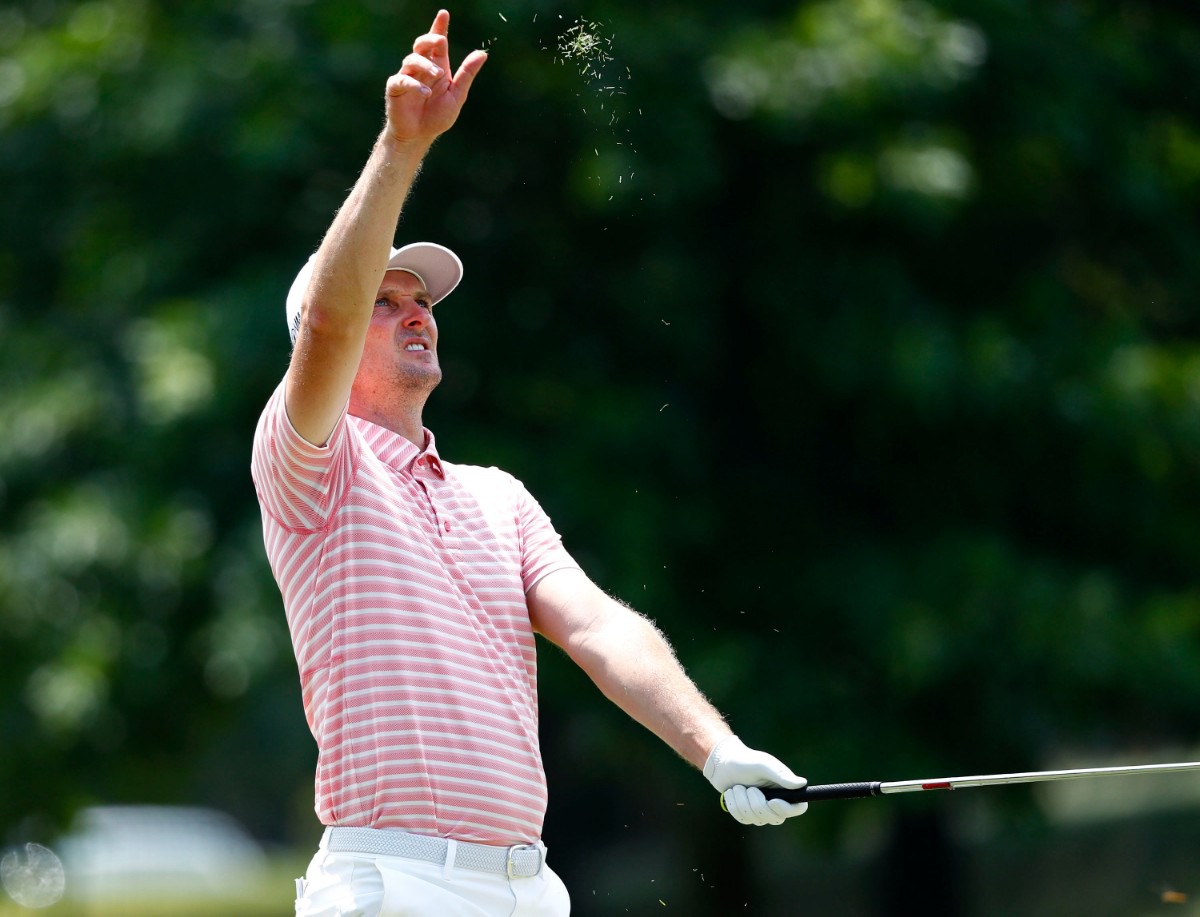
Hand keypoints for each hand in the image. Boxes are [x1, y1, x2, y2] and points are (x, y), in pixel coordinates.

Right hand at [385, 9, 486, 144]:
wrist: (419, 136)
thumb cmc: (436, 116)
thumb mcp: (457, 95)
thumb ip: (467, 74)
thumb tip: (482, 53)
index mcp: (437, 67)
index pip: (438, 43)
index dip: (440, 27)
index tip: (444, 13)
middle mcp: (421, 68)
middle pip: (422, 44)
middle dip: (430, 39)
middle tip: (441, 41)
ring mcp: (407, 76)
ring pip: (412, 59)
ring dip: (426, 66)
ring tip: (438, 76)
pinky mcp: (396, 88)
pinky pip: (402, 79)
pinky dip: (414, 84)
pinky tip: (425, 93)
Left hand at [703, 735, 808, 825]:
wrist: (723, 763)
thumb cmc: (746, 761)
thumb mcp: (764, 765)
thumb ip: (781, 775)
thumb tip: (802, 783)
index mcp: (784, 789)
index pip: (798, 808)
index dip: (787, 809)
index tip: (772, 800)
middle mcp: (775, 802)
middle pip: (774, 817)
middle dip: (757, 802)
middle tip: (749, 787)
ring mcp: (761, 811)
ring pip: (755, 819)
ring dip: (742, 801)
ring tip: (738, 787)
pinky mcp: (746, 815)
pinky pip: (742, 818)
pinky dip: (734, 804)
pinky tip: (732, 793)